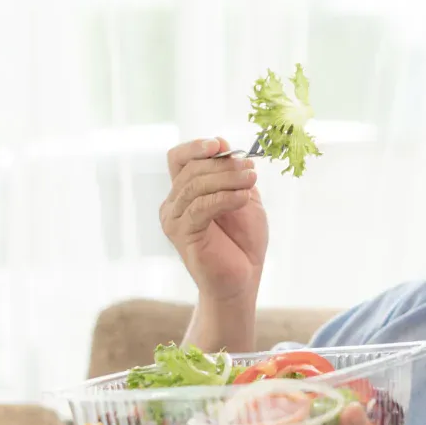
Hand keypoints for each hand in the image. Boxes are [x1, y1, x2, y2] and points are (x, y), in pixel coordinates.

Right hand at [160, 138, 268, 302]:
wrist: (243, 279)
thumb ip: (234, 175)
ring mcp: (175, 219)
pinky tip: (244, 198)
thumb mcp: (244, 199)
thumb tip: (226, 146)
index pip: (178, 158)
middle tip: (250, 168)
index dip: (197, 147)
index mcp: (185, 191)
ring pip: (195, 185)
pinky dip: (224, 197)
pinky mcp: (182, 234)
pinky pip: (201, 207)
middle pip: (191, 168)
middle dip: (223, 164)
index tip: (222, 145)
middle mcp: (174, 203)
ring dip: (227, 178)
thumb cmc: (243, 242)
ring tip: (251, 180)